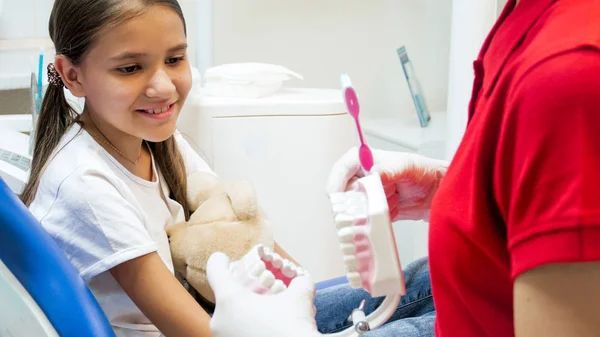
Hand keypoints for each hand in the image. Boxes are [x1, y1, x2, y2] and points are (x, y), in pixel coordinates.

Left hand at [207, 252, 321, 336]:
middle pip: (224, 297)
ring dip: (244, 314)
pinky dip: (246, 330)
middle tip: (258, 293)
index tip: (226, 260)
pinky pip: (234, 334)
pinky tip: (265, 331)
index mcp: (230, 300)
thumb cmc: (292, 330)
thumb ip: (300, 283)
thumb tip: (302, 280)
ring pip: (229, 318)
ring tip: (266, 315)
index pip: (215, 270)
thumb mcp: (300, 299)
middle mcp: (219, 320)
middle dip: (241, 293)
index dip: (221, 261)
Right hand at [327, 147, 448, 221]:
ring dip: (371, 211)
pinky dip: (378, 220)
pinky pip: (367, 221)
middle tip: (373, 202)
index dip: (336, 182)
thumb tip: (372, 174)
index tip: (336, 196)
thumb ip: (388, 170)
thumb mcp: (407, 166)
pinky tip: (394, 210)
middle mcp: (362, 178)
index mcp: (365, 160)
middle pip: (345, 193)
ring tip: (393, 202)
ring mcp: (367, 196)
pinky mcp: (373, 211)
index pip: (342, 169)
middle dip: (357, 201)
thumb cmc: (424, 172)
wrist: (438, 192)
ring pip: (355, 209)